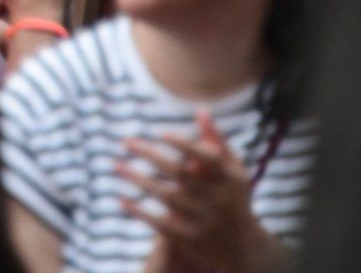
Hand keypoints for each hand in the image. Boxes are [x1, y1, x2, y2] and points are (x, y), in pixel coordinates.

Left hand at [117, 111, 286, 272]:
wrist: (244, 249)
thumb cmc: (234, 199)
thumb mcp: (234, 172)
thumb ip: (218, 142)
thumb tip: (201, 110)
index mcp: (231, 179)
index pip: (208, 158)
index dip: (185, 145)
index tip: (160, 132)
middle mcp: (219, 200)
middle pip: (180, 174)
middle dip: (151, 155)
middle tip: (125, 141)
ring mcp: (204, 221)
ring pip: (167, 197)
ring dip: (139, 180)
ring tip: (117, 166)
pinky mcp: (190, 240)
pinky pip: (161, 224)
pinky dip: (141, 212)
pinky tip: (122, 200)